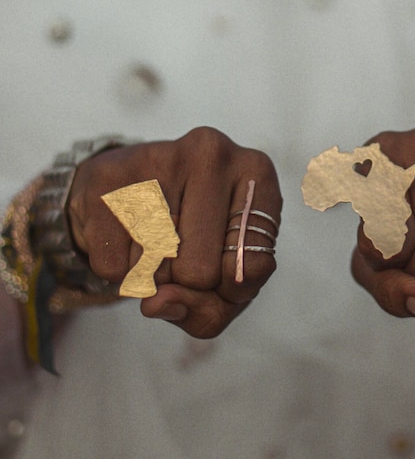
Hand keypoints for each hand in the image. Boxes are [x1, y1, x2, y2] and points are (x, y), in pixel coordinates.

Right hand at [68, 127, 281, 336]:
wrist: (133, 193)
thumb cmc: (198, 240)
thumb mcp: (226, 280)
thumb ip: (208, 311)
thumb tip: (156, 302)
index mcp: (257, 172)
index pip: (252, 267)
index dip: (233, 287)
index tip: (226, 267)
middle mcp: (213, 153)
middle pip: (200, 272)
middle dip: (188, 282)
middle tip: (183, 253)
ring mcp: (158, 157)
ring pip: (155, 269)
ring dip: (152, 276)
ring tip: (157, 241)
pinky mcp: (107, 176)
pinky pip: (113, 266)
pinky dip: (119, 271)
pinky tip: (128, 237)